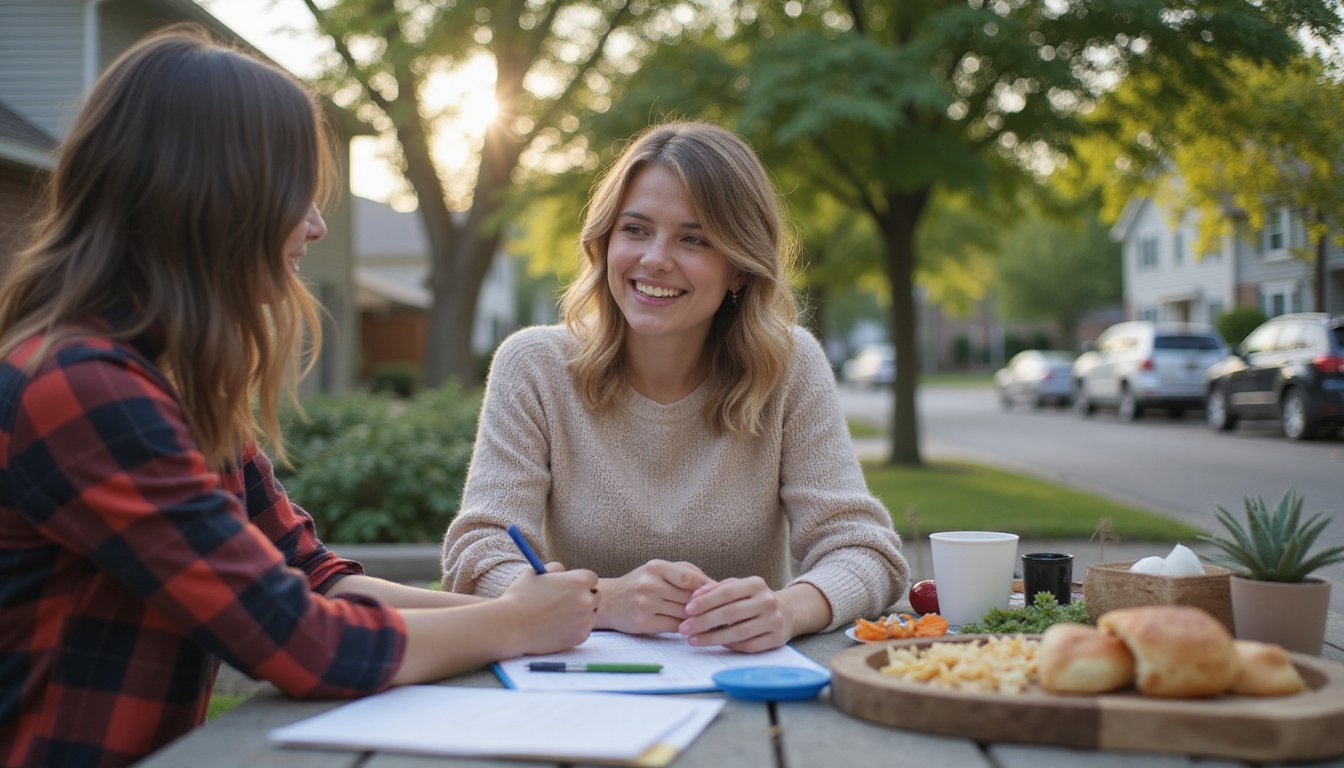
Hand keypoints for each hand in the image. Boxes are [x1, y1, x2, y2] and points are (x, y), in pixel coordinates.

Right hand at [499, 562, 598, 654]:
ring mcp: (585, 620)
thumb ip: (553, 569)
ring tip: (558, 617)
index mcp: (578, 580)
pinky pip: (583, 630)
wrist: (510, 626)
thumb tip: (563, 570)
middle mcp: (586, 599)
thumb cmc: (518, 597)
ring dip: (581, 614)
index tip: (572, 588)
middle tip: (569, 603)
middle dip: (584, 598)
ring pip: (591, 614)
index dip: (581, 583)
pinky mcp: (580, 637)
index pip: (591, 578)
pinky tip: (556, 628)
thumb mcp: (534, 573)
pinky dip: (574, 629)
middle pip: (596, 596)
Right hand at [595, 560, 712, 634]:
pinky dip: (687, 628)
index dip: (708, 587)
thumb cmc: (641, 583)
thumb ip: (687, 572)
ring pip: (684, 613)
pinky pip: (674, 626)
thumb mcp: (660, 569)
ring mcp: (645, 604)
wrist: (610, 601)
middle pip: (688, 597)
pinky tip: (696, 628)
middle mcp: (650, 584)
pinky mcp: (643, 622)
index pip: (689, 578)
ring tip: (715, 620)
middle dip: (707, 605)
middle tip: (725, 610)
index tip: (722, 593)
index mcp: (656, 567)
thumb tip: (715, 584)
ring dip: (700, 618)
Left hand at [676, 576, 793, 652]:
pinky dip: (729, 646)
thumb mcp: (737, 587)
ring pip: (738, 632)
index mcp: (756, 584)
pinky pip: (748, 646)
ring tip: (693, 640)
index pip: (727, 592)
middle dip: (704, 622)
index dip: (706, 601)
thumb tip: (694, 597)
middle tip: (684, 628)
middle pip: (731, 613)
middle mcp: (768, 601)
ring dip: (712, 638)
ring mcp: (774, 620)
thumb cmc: (751, 599)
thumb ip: (716, 589)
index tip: (687, 610)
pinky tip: (714, 645)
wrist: (784, 612)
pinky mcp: (776, 639)